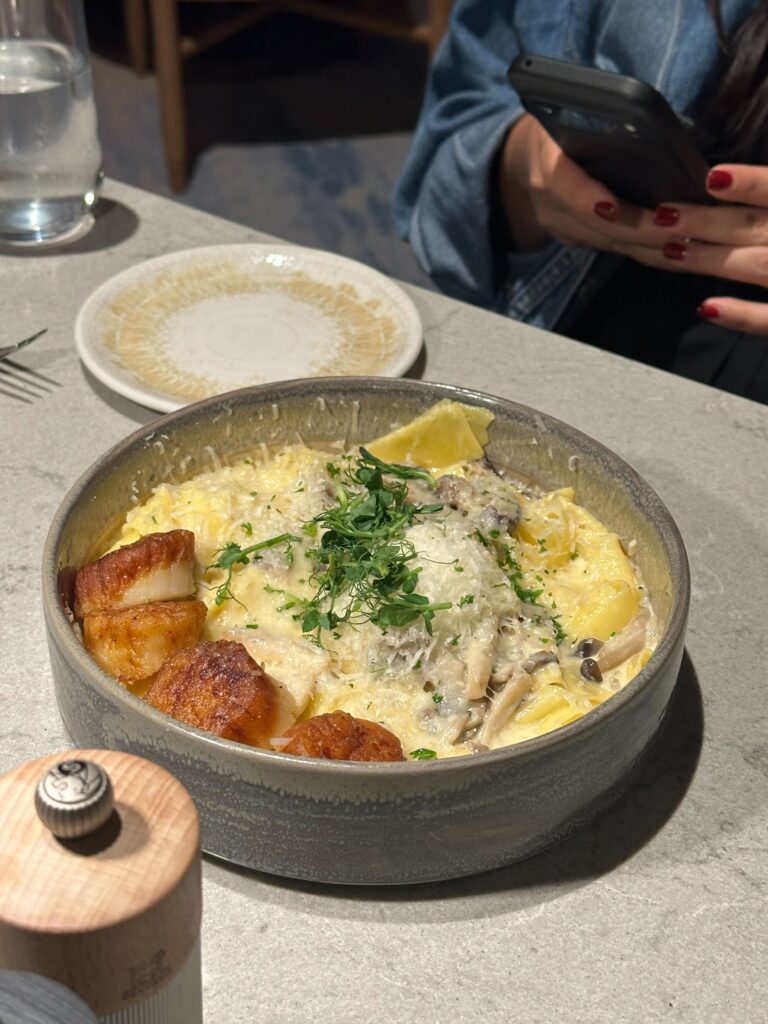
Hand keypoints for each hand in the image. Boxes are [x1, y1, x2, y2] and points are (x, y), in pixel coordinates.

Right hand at [498, 114, 669, 253]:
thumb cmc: (569, 124)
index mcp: (548, 161)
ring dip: (648, 248)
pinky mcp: (575, 240)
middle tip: (679, 230)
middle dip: (638, 231)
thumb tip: (664, 125)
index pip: (561, 183)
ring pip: (607, 243)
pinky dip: (645, 251)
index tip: (611, 208)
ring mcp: (560, 227)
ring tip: (687, 246)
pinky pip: (611, 249)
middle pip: (594, 225)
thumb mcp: (580, 112)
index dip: (585, 198)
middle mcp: (549, 202)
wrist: (531, 158)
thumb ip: (608, 120)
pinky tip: (677, 252)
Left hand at [620, 165, 767, 336]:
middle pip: (746, 227)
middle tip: (657, 215)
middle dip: (701, 222)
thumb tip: (729, 180)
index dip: (750, 183)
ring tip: (668, 250)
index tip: (711, 178)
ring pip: (751, 266)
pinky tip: (704, 307)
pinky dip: (739, 315)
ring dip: (707, 258)